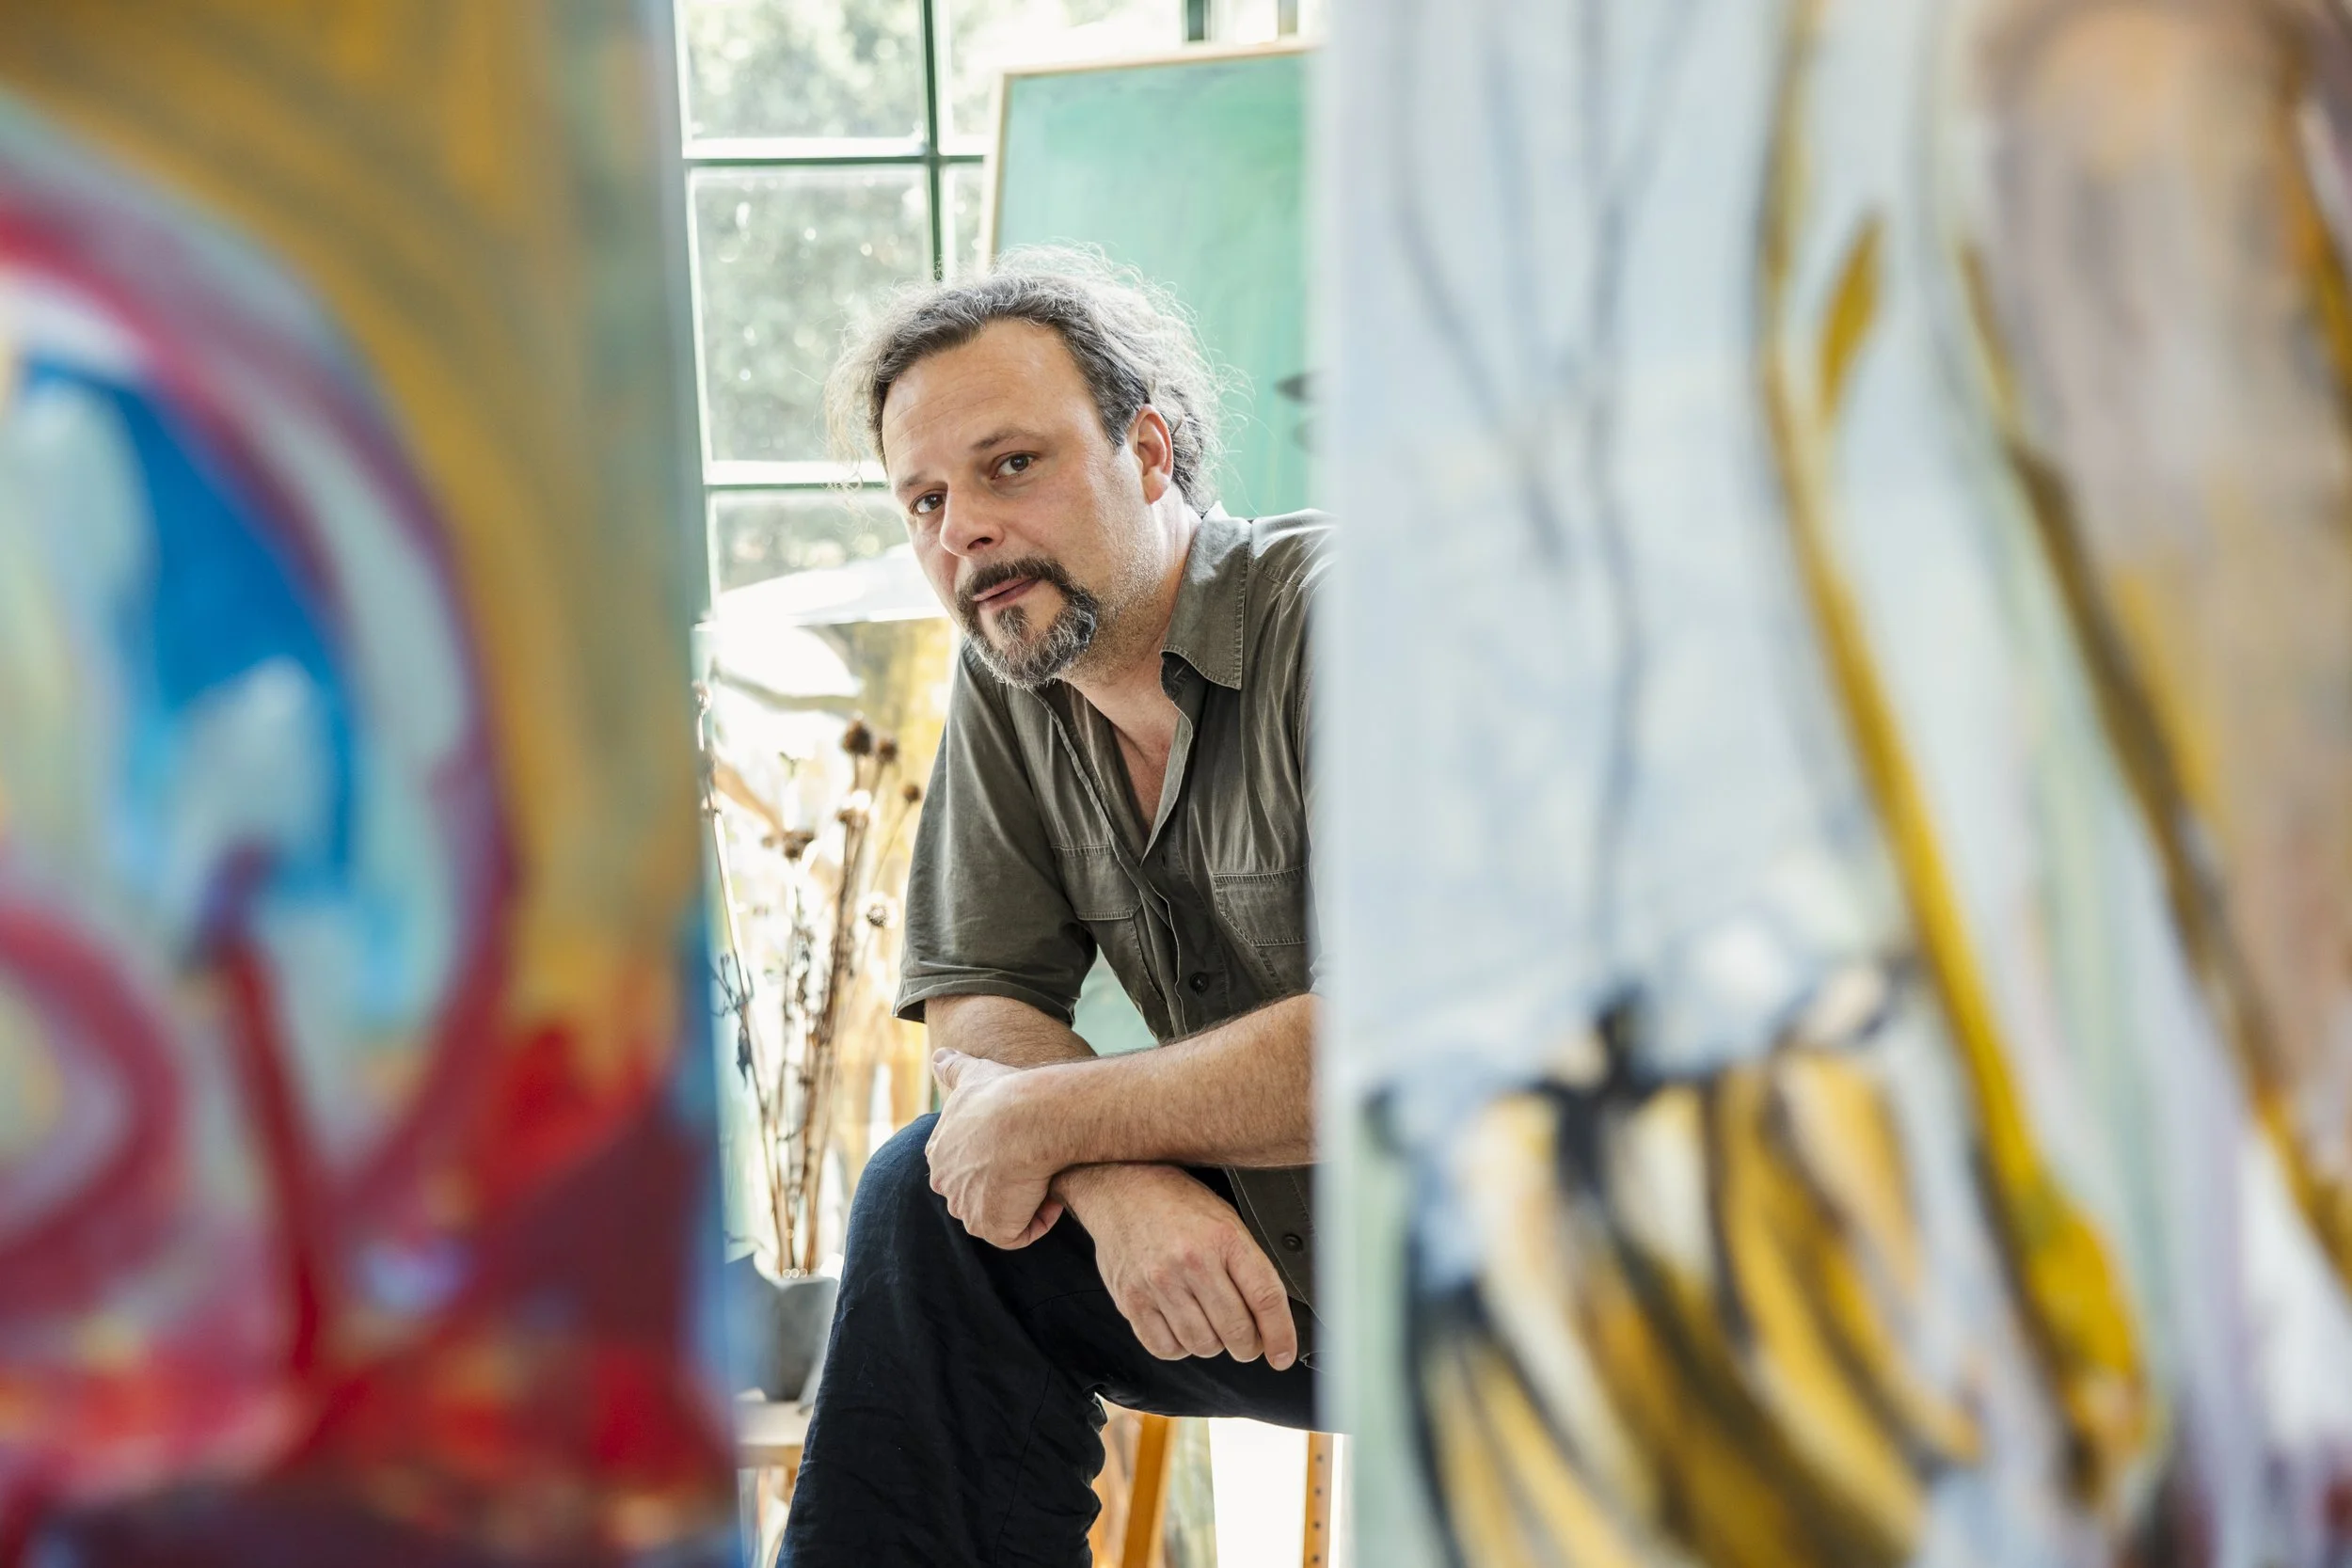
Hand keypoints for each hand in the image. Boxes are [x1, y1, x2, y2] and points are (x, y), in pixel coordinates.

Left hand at [926, 1048, 1064, 1247]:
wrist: (1026, 1116)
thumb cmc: (1004, 1092)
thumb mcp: (973, 1073)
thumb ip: (953, 1068)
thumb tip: (938, 1055)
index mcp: (939, 1152)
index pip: (963, 1166)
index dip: (994, 1159)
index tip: (1020, 1142)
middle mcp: (945, 1183)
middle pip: (980, 1193)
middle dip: (1007, 1184)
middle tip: (1035, 1161)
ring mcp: (966, 1208)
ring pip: (1002, 1213)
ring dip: (1026, 1199)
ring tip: (1047, 1174)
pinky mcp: (992, 1228)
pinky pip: (1020, 1233)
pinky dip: (1040, 1217)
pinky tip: (1053, 1193)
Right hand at [1060, 1164, 1298, 1369]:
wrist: (1122, 1187)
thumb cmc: (1177, 1204)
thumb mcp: (1226, 1221)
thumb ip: (1248, 1267)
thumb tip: (1269, 1321)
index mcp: (1223, 1238)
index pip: (1265, 1298)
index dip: (1280, 1336)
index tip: (1283, 1355)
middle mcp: (1191, 1261)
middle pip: (1235, 1331)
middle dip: (1248, 1346)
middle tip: (1246, 1340)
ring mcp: (1158, 1282)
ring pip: (1202, 1345)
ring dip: (1212, 1344)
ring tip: (1208, 1324)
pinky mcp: (1131, 1299)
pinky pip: (1165, 1348)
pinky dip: (1179, 1347)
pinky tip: (1181, 1326)